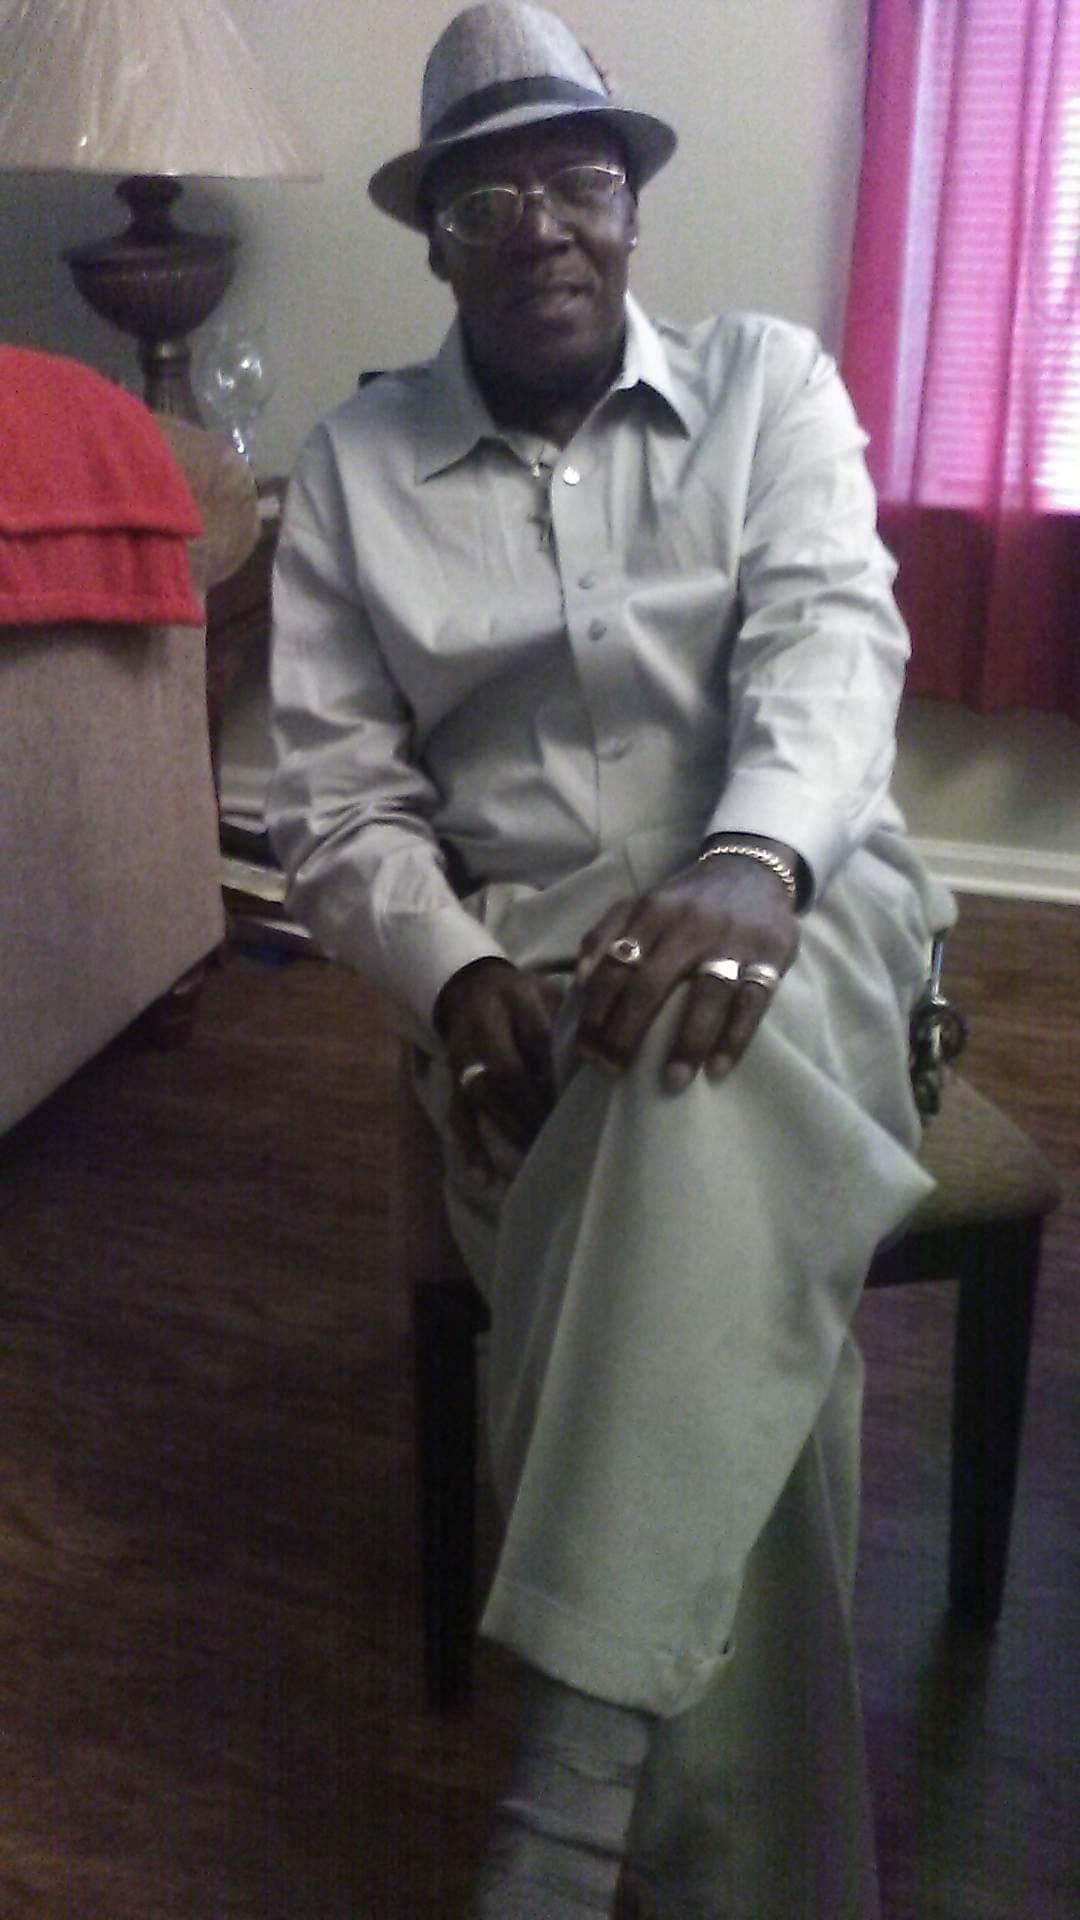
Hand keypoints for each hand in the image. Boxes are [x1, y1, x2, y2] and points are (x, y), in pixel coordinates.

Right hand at [437, 961, 560, 1176]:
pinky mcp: (453, 1082)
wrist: (468, 988)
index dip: (545, 1081)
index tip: (570, 1105)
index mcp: (504, 1009)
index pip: (527, 1049)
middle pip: (503, 1081)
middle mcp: (477, 1039)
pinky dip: (469, 1147)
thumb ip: (559, 1025)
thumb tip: (586, 1063)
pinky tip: (481, 1176)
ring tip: (535, 1156)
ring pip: (481, 1102)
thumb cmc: (518, 995)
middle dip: (530, 1113)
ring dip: (508, 1131)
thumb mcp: (543, 995)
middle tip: (560, 1139)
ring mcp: (461, 1063)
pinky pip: (458, 1116)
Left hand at [575, 854, 798, 1090]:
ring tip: (671, 1083)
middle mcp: (691, 924)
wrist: (753, 870)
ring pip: (708, 995)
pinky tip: (716, 1070)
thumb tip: (581, 981)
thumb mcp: (643, 904)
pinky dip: (734, 1039)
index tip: (586, 1051)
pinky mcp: (771, 955)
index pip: (615, 966)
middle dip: (627, 1034)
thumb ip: (605, 933)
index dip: (596, 1012)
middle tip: (613, 1072)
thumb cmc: (687, 902)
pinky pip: (752, 1003)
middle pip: (653, 984)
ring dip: (687, 1043)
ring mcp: (733, 940)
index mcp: (653, 911)